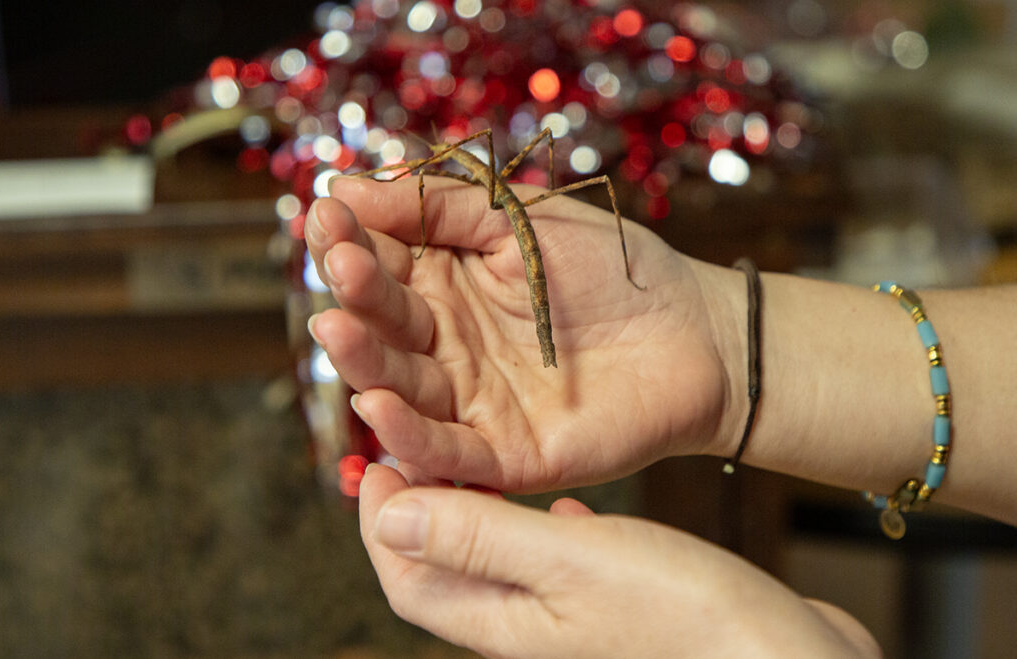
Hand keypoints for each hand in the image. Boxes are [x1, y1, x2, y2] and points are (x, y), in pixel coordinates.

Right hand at [306, 176, 743, 491]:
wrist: (696, 331)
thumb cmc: (612, 267)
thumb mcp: (520, 217)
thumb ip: (439, 206)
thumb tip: (346, 185)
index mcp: (446, 282)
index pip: (380, 262)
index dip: (349, 240)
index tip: (325, 212)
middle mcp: (446, 343)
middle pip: (383, 324)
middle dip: (355, 294)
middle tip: (341, 263)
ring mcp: (470, 400)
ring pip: (401, 388)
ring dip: (365, 362)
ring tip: (338, 328)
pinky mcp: (502, 453)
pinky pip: (446, 450)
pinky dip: (409, 435)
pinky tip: (377, 405)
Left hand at [359, 463, 879, 657]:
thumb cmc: (688, 617)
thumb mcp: (571, 562)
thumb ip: (480, 538)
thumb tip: (389, 515)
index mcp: (501, 621)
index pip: (405, 571)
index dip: (380, 513)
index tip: (377, 452)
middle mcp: (525, 623)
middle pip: (442, 564)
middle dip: (416, 505)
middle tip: (414, 442)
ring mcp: (569, 616)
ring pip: (494, 556)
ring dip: (471, 509)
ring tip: (476, 461)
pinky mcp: (613, 602)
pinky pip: (551, 560)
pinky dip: (539, 527)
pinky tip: (562, 506)